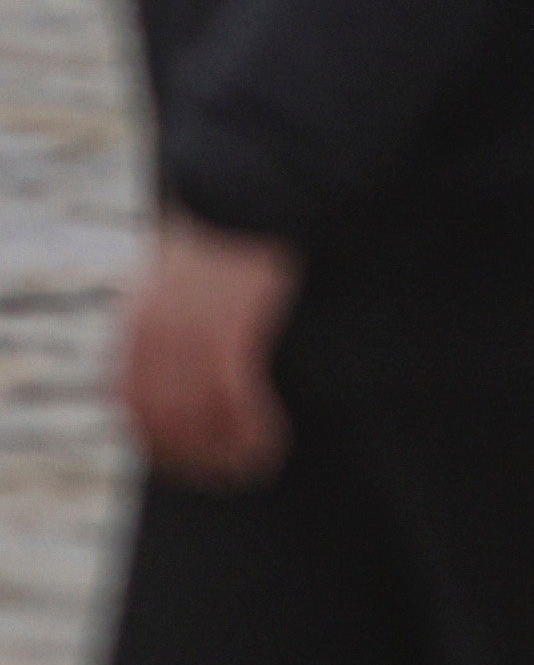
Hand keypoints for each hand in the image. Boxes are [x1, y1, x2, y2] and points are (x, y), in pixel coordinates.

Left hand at [118, 222, 289, 485]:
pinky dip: (251, 431)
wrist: (250, 189)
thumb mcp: (183, 270)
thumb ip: (174, 312)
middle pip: (159, 420)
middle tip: (227, 475)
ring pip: (196, 419)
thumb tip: (187, 355)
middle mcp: (155, 334)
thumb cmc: (230, 227)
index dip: (157, 440)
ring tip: (253, 467)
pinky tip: (271, 444)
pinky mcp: (230, 329)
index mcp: (139, 322)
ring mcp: (191, 333)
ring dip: (224, 453)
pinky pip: (234, 399)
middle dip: (192, 458)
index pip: (130, 402)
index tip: (188, 460)